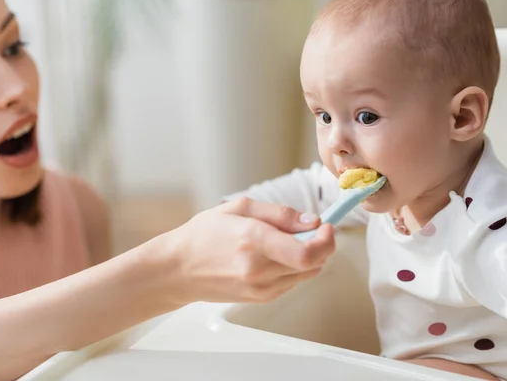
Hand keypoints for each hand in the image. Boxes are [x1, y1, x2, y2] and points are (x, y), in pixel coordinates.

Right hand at [163, 197, 334, 304]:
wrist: (179, 270)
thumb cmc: (203, 235)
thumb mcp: (238, 208)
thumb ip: (280, 214)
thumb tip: (312, 221)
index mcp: (254, 241)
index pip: (308, 252)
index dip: (327, 240)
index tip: (326, 226)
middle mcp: (260, 269)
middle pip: (314, 263)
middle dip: (320, 244)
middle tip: (308, 229)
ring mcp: (261, 288)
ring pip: (307, 273)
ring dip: (307, 256)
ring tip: (282, 241)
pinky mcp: (261, 298)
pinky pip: (293, 281)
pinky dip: (293, 267)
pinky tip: (272, 256)